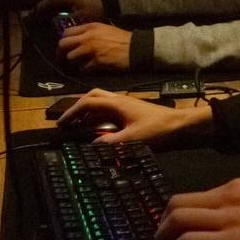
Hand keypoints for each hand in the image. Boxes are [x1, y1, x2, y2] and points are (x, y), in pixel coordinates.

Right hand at [33, 0, 104, 20]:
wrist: (109, 5)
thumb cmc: (96, 10)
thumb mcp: (82, 17)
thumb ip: (68, 20)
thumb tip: (57, 25)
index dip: (42, 6)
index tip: (35, 13)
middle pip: (53, 0)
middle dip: (44, 8)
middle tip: (36, 17)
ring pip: (57, 3)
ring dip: (49, 9)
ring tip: (42, 18)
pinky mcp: (77, 2)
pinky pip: (62, 5)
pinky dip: (56, 10)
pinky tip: (54, 18)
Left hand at [57, 22, 131, 69]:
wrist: (136, 48)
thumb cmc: (121, 38)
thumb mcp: (104, 29)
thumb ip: (89, 32)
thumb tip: (76, 39)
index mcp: (90, 27)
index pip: (66, 32)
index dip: (63, 40)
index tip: (65, 47)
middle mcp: (88, 37)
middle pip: (63, 44)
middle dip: (61, 53)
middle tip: (64, 58)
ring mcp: (91, 49)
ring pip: (71, 57)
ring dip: (74, 62)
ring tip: (81, 63)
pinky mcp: (96, 62)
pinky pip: (83, 68)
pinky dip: (86, 69)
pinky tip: (92, 68)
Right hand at [58, 87, 211, 143]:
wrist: (177, 122)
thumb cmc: (157, 129)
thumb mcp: (132, 138)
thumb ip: (111, 142)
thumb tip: (92, 143)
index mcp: (117, 103)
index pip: (88, 102)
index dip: (72, 112)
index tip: (61, 123)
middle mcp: (118, 99)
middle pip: (91, 95)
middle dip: (76, 106)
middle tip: (67, 120)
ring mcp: (123, 103)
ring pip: (99, 100)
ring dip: (86, 109)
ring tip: (76, 123)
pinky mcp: (128, 108)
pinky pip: (106, 107)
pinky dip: (96, 113)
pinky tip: (94, 125)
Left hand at [156, 178, 239, 239]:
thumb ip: (238, 215)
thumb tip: (217, 234)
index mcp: (237, 188)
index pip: (193, 196)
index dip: (174, 213)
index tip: (168, 230)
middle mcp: (229, 196)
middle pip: (177, 203)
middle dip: (161, 224)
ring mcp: (228, 217)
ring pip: (177, 219)